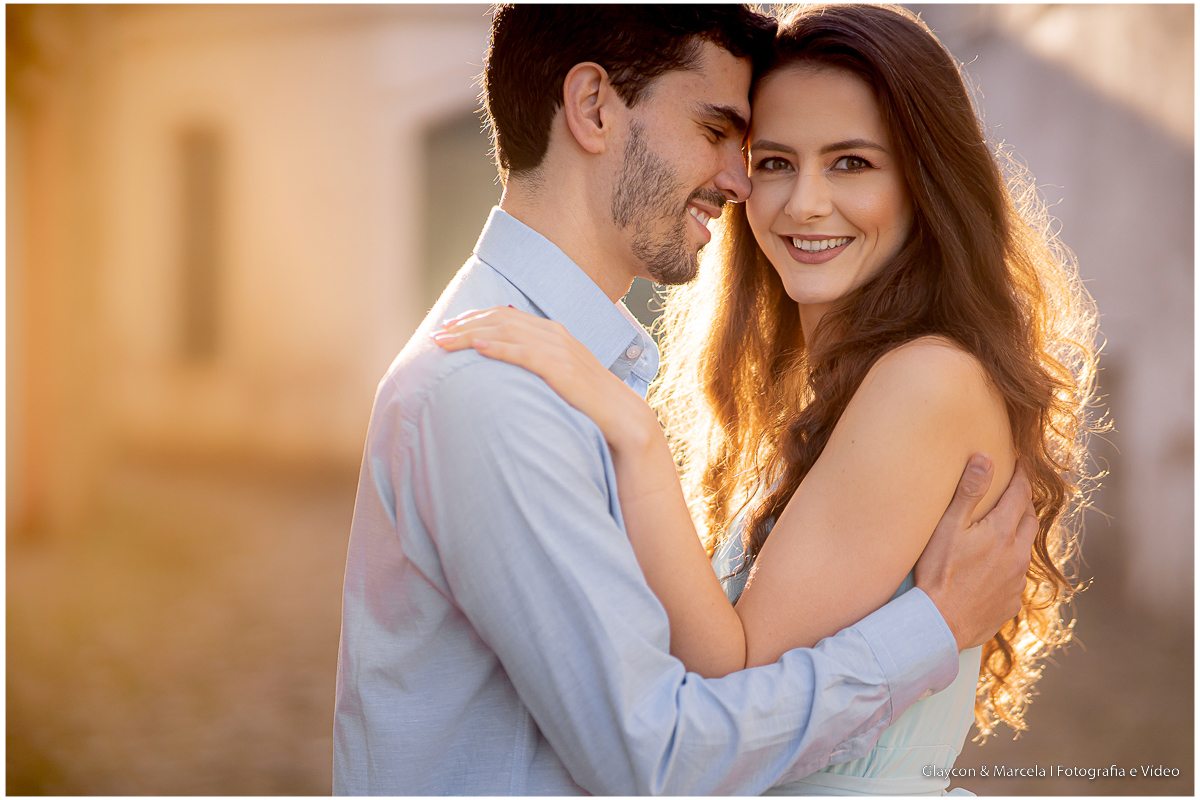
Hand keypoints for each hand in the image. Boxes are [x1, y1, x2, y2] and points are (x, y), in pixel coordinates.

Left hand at [431, 307, 658, 451]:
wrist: (621, 416)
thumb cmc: (587, 399)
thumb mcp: (559, 373)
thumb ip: (536, 360)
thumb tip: (506, 355)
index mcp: (553, 332)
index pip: (505, 315)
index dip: (474, 318)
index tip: (449, 327)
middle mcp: (554, 335)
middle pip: (500, 320)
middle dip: (465, 325)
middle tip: (437, 335)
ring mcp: (559, 350)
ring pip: (506, 332)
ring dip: (471, 335)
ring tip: (445, 342)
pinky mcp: (562, 370)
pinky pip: (524, 353)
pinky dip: (499, 347)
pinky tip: (478, 347)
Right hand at [914, 453, 1037, 650]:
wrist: (940, 624)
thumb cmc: (938, 573)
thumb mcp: (948, 527)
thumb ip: (968, 492)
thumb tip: (985, 458)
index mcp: (1002, 532)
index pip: (1020, 494)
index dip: (1021, 475)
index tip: (1021, 462)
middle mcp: (1017, 556)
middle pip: (1029, 521)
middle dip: (1023, 504)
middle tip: (1012, 494)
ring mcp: (1017, 582)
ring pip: (1025, 551)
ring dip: (1017, 537)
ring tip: (1002, 532)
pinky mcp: (1011, 602)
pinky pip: (1016, 578)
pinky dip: (1009, 566)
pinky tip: (992, 569)